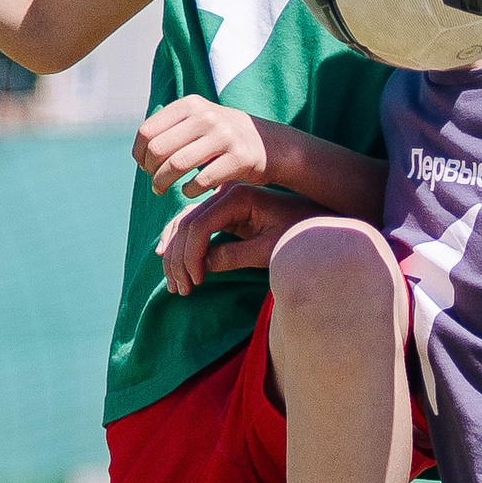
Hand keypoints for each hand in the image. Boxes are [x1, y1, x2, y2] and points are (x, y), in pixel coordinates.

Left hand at [135, 97, 270, 198]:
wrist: (271, 145)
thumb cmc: (225, 138)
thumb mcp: (200, 120)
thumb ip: (172, 127)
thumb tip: (140, 150)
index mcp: (191, 105)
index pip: (148, 131)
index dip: (140, 154)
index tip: (145, 167)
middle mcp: (207, 116)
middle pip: (159, 149)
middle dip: (151, 171)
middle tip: (155, 183)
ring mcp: (225, 136)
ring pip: (177, 164)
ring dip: (163, 183)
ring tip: (163, 190)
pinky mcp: (240, 158)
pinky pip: (202, 180)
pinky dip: (189, 190)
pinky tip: (189, 191)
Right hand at [156, 181, 317, 292]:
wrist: (315, 223)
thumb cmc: (298, 236)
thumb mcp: (270, 250)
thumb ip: (236, 256)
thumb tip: (202, 266)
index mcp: (238, 196)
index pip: (200, 225)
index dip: (191, 256)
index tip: (195, 282)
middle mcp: (225, 192)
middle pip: (187, 225)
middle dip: (179, 259)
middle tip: (181, 289)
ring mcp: (221, 200)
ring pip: (184, 225)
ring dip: (175, 254)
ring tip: (176, 285)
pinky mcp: (223, 211)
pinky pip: (193, 225)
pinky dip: (180, 243)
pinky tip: (166, 258)